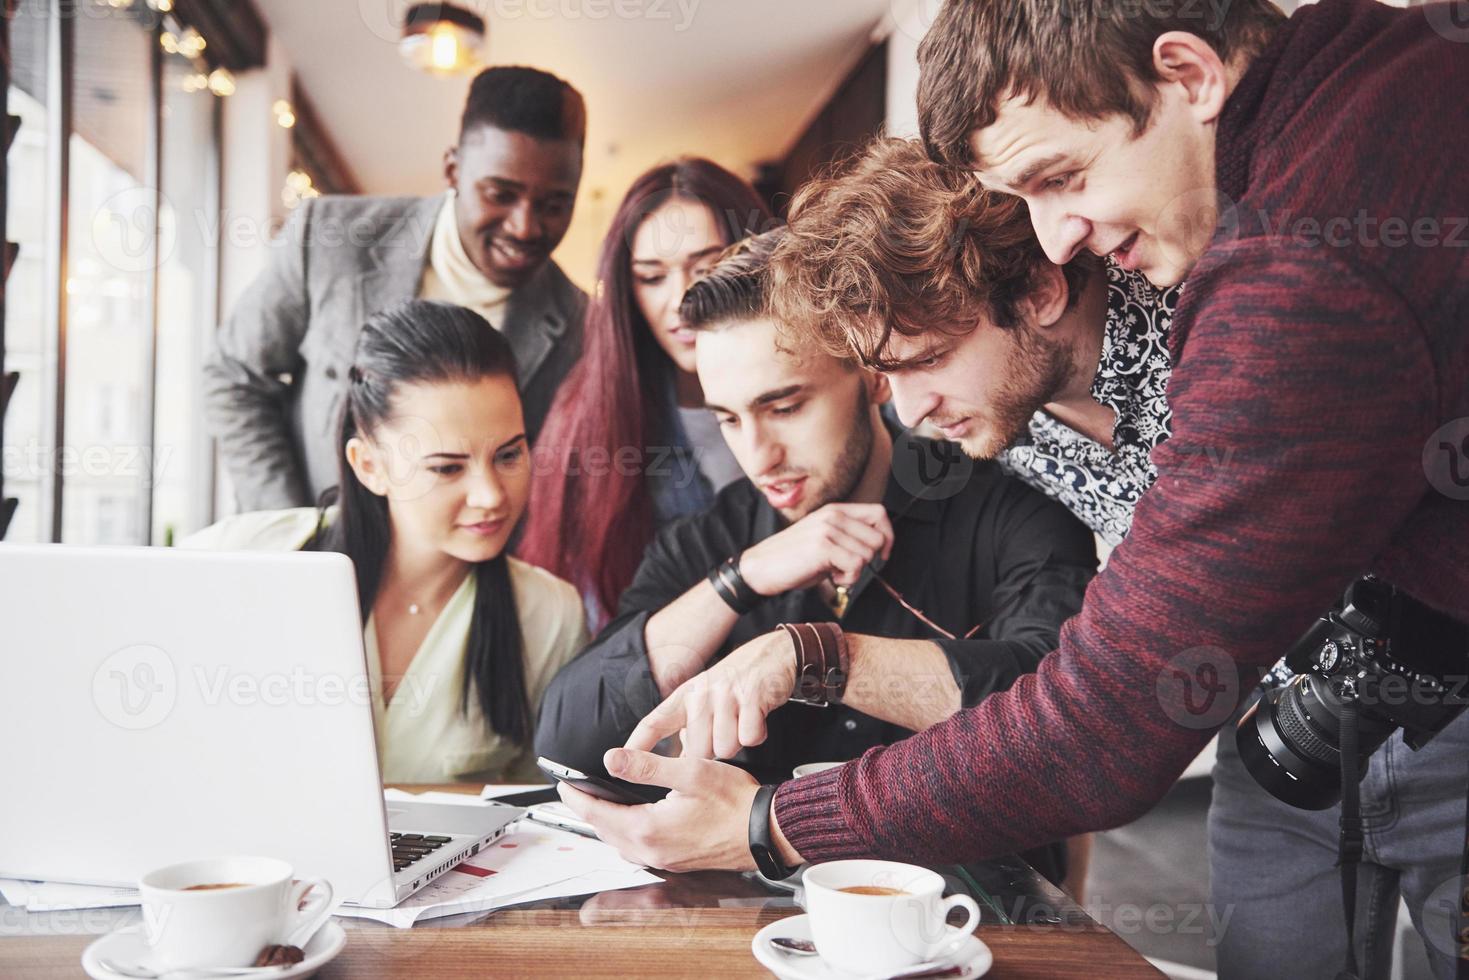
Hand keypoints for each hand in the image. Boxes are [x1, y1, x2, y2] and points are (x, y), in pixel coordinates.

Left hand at [555, 748, 763, 872]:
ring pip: (621, 844)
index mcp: (650, 828)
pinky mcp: (677, 862)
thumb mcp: (689, 771)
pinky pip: (639, 850)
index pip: (598, 813)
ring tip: (598, 804)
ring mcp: (666, 860)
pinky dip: (626, 834)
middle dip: (587, 811)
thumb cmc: (735, 801)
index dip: (577, 797)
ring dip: (606, 825)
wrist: (766, 831)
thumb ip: (646, 766)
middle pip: (605, 832)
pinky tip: (631, 821)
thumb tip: (611, 760)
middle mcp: (653, 850)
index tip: (563, 785)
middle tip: (575, 792)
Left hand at [625, 630, 794, 757]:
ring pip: (725, 748)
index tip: (617, 763)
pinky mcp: (753, 698)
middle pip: (697, 751)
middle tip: (723, 734)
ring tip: (740, 723)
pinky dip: (756, 736)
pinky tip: (756, 720)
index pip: (654, 722)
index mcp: (686, 696)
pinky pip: (750, 738)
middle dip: (711, 754)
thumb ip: (687, 724)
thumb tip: (673, 757)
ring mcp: (727, 696)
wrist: (773, 654)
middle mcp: (702, 695)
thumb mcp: (703, 696)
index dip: (635, 745)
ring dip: (736, 743)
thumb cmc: (735, 682)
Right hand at [739, 503, 893, 595]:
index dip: (888, 536)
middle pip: (878, 538)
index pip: (879, 513)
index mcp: (835, 510)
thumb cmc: (793, 559)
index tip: (882, 554)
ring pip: (868, 555)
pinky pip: (855, 566)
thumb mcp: (824, 539)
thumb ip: (847, 536)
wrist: (761, 568)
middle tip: (847, 567)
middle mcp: (833, 515)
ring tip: (834, 572)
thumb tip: (880, 546)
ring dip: (855, 572)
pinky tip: (830, 577)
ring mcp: (828, 529)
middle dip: (869, 560)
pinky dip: (847, 579)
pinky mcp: (823, 547)